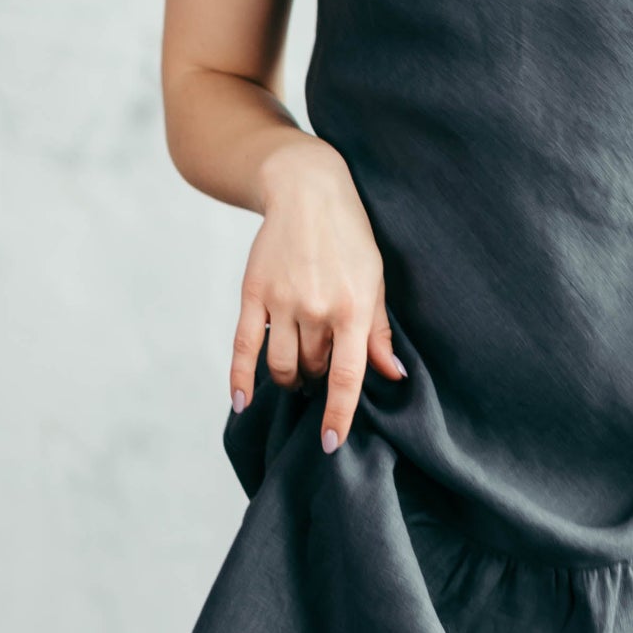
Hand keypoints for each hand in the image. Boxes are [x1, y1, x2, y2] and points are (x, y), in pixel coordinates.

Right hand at [230, 137, 406, 452]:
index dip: (338, 414)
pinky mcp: (253, 292)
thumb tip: (391, 374)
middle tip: (320, 372)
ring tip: (297, 375)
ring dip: (289, 378)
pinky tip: (243, 403)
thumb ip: (378, 331)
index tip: (331, 443)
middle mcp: (316, 308)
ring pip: (281, 363)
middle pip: (312, 369)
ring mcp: (281, 301)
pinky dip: (241, 377)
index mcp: (353, 308)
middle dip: (316, 380)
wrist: (305, 190)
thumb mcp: (376, 279)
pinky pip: (243, 345)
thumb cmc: (350, 237)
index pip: (346, 376)